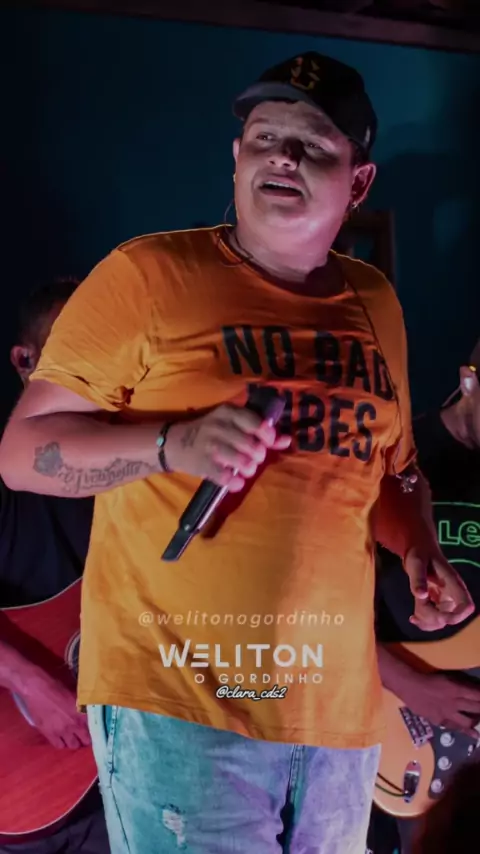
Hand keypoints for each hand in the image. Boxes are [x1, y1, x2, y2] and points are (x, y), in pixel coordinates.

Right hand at [19, 667, 90, 748]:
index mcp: (83, 713)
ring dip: (74, 741)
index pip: (94, 728)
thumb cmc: (57, 687)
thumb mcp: (75, 694)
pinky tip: (61, 738)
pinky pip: (59, 746)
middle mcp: (75, 724)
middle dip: (86, 738)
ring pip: (73, 745)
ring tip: (72, 737)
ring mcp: (62, 731)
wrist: (37, 690)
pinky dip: (62, 743)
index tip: (94, 729)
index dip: (94, 730)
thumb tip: (88, 710)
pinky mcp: (50, 735)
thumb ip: (83, 705)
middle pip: (86, 740)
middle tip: (83, 735)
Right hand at [165, 403, 290, 491]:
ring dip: (249, 469)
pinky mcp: (202, 464)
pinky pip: (226, 477)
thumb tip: (287, 439)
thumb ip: (260, 430)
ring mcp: (210, 445)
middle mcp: (219, 426)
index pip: (256, 422)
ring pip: (242, 461)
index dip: (268, 436)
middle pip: (252, 445)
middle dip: (258, 456)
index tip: (267, 443)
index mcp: (228, 412)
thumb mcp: (233, 424)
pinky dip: (235, 482)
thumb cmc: (211, 432)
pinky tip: (236, 481)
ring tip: (246, 470)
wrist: (175, 443)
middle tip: (254, 459)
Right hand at [401, 671, 479, 739]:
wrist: (410, 687)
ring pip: (468, 722)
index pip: (477, 695)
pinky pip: (455, 727)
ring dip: (475, 721)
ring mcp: (447, 714)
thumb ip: (461, 686)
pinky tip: (473, 735)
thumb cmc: (429, 680)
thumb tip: (474, 692)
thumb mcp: (448, 679)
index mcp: (456, 689)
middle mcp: (454, 703)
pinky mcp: (439, 721)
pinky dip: (464, 730)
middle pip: (476, 708)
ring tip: (478, 720)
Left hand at [404, 545, 474, 630]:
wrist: (419, 551)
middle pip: (449, 618)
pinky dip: (424, 623)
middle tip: (417, 603)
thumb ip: (418, 578)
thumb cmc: (419, 553)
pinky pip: (434, 621)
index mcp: (453, 583)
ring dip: (426, 621)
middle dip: (431, 617)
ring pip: (440, 622)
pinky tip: (413, 618)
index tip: (439, 617)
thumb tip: (420, 595)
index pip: (466, 605)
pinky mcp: (438, 605)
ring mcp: (446, 601)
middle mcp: (453, 595)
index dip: (456, 616)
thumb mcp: (416, 562)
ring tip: (414, 608)